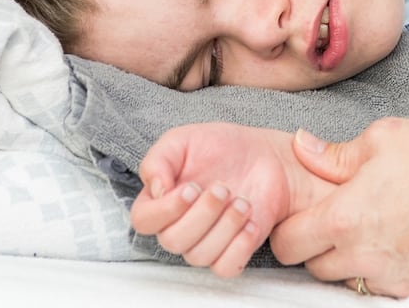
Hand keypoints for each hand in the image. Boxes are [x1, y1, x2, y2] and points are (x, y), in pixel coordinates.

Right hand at [131, 122, 333, 277]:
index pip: (144, 221)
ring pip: (198, 256)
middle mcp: (179, 226)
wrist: (264, 155)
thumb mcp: (183, 140)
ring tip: (242, 202)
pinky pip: (224, 268)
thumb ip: (158, 160)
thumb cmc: (221, 147)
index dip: (165, 209)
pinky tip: (251, 223)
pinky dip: (239, 247)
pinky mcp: (232, 251)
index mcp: (161, 201)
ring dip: (224, 226)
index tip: (191, 188)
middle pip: (172, 241)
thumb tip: (155, 190)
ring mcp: (205, 241)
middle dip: (202, 214)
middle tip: (223, 188)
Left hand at [270, 68, 408, 296]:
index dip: (289, 230)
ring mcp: (393, 276)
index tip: (301, 218)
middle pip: (314, 269)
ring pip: (350, 282)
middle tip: (338, 223)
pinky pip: (386, 288)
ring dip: (351, 263)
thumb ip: (333, 153)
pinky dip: (385, 272)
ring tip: (372, 233)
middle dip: (318, 248)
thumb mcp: (380, 138)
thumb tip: (302, 147)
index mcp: (343, 218)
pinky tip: (399, 245)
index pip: (287, 244)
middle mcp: (363, 256)